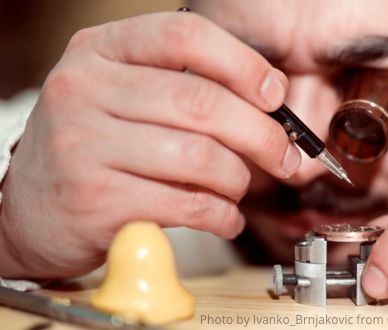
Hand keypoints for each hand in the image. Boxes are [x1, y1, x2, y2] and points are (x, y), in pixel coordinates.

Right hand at [0, 12, 299, 277]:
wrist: (31, 209)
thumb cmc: (93, 147)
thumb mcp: (123, 96)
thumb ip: (183, 87)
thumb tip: (270, 100)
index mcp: (100, 51)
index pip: (185, 35)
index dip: (243, 64)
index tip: (273, 94)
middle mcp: (85, 89)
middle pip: (202, 102)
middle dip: (262, 135)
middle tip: (284, 156)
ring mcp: (84, 144)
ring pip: (200, 157)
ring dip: (239, 179)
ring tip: (238, 188)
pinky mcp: (95, 199)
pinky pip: (188, 205)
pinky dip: (222, 215)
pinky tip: (223, 216)